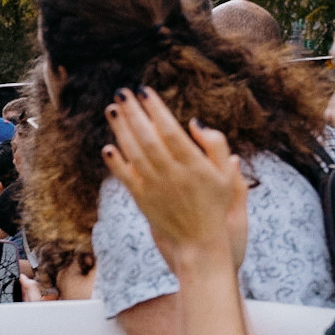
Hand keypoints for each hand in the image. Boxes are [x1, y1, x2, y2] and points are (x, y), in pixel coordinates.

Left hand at [104, 89, 245, 276]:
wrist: (200, 242)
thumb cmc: (214, 204)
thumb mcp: (226, 175)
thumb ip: (216, 145)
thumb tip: (194, 122)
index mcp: (194, 165)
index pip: (170, 130)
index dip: (156, 109)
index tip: (145, 91)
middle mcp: (172, 175)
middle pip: (148, 138)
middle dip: (133, 113)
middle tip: (122, 92)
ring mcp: (155, 188)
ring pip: (134, 154)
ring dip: (121, 131)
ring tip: (112, 109)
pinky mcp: (143, 201)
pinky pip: (126, 179)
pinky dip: (116, 163)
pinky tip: (107, 147)